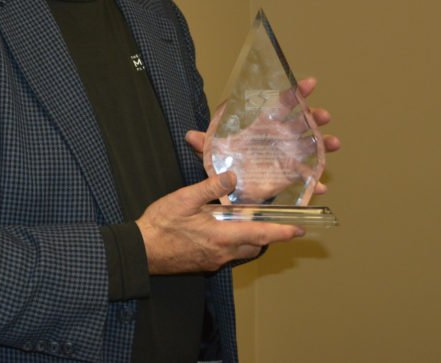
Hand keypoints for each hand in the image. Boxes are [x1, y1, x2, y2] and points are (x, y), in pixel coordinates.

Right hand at [135, 171, 304, 273]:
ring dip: (250, 240)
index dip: (281, 232)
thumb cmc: (160, 224)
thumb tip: (232, 176)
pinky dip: (234, 244)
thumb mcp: (184, 199)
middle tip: (276, 224)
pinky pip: (227, 255)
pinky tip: (222, 231)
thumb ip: (210, 187)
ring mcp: (213, 261)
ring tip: (249, 223)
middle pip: (255, 246)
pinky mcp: (204, 264)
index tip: (299, 230)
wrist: (141, 251)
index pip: (260, 234)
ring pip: (242, 252)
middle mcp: (222, 253)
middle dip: (268, 236)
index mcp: (221, 236)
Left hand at [185, 77, 340, 195]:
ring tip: (334, 143)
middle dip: (315, 116)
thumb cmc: (224, 157)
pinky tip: (321, 186)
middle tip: (324, 115)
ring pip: (310, 147)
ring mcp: (288, 155)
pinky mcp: (289, 175)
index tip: (309, 83)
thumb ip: (204, 143)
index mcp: (264, 124)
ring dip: (324, 144)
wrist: (230, 180)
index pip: (282, 104)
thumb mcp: (212, 149)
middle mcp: (280, 136)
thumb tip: (189, 136)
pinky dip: (315, 182)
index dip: (296, 92)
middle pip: (302, 122)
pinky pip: (306, 177)